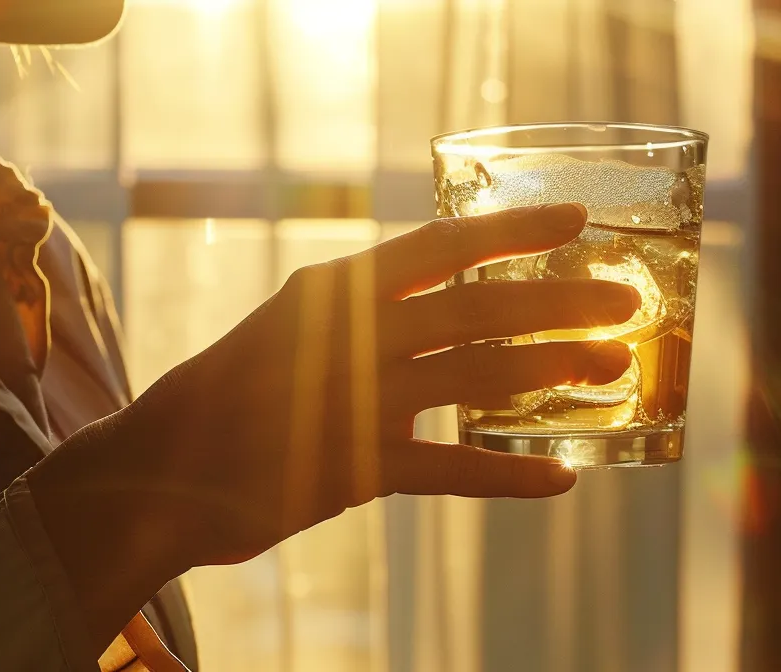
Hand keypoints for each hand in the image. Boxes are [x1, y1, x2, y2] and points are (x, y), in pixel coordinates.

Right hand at [27, 203, 635, 652]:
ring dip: (555, 371)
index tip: (578, 219)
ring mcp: (355, 401)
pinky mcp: (356, 471)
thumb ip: (366, 317)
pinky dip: (512, 474)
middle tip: (625, 303)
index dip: (517, 231)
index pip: (443, 244)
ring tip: (614, 371)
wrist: (154, 471)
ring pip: (480, 375)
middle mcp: (352, 335)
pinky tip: (560, 477)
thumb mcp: (293, 329)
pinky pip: (453, 469)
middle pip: (481, 307)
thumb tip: (448, 311)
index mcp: (336, 291)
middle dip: (561, 302)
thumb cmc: (230, 395)